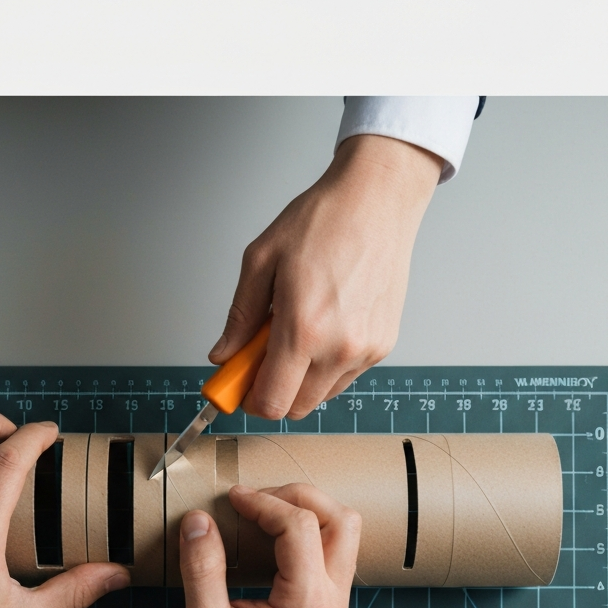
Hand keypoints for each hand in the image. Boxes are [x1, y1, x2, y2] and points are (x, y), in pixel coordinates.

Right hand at [178, 483, 360, 607]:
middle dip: (296, 497)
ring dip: (308, 508)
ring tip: (265, 511)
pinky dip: (310, 526)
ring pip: (345, 528)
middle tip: (254, 500)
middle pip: (340, 518)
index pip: (300, 527)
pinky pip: (336, 545)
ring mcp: (336, 598)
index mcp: (304, 603)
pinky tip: (274, 532)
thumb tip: (198, 521)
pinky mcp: (330, 599)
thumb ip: (202, 570)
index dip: (264, 503)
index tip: (231, 501)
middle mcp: (331, 597)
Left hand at [210, 134, 442, 418]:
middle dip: (273, 390)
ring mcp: (366, 350)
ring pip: (321, 395)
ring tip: (296, 332)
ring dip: (301, 378)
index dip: (250, 400)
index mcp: (304, 331)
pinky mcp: (383, 345)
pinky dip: (326, 365)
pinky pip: (345, 376)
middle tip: (262, 355)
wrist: (377, 200)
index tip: (240, 385)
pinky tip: (323, 327)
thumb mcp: (260, 262)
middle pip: (296, 408)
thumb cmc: (323, 221)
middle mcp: (340, 348)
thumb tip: (224, 355)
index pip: (272, 403)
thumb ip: (239, 318)